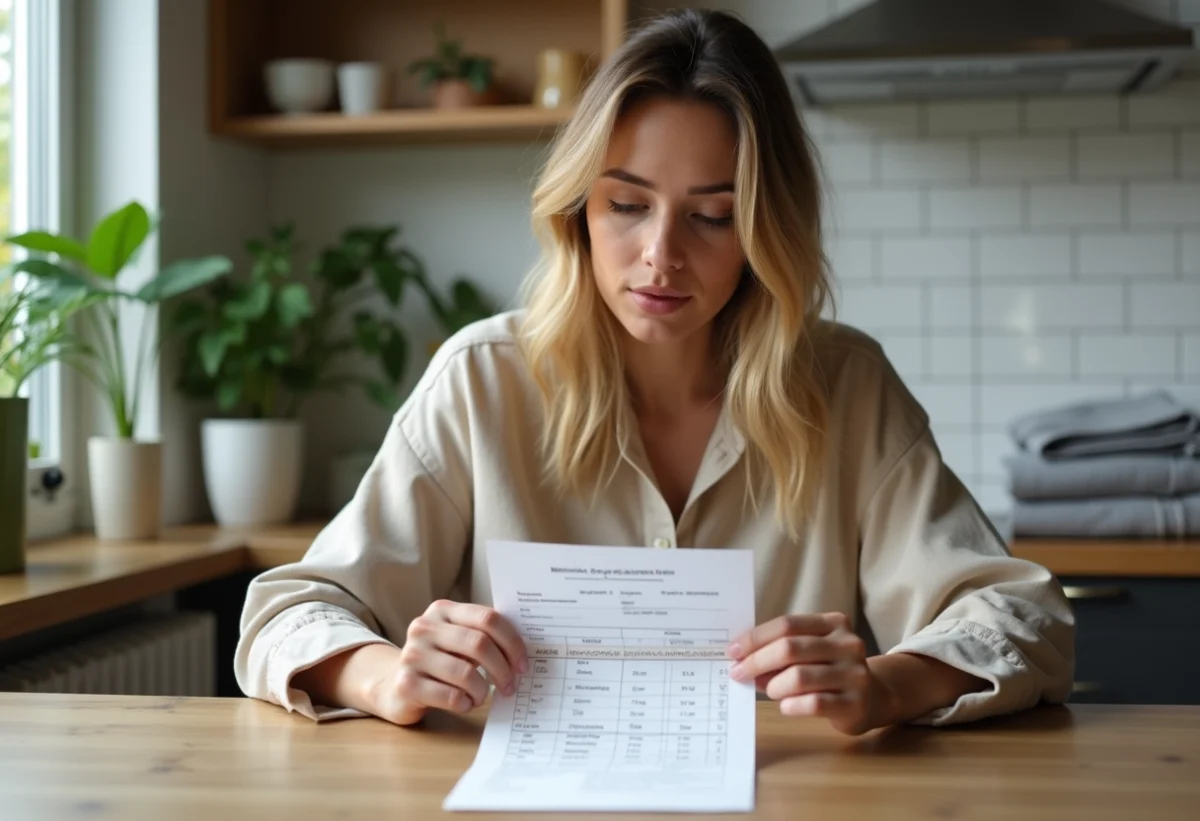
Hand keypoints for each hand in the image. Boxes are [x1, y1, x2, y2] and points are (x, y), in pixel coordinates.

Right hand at [369, 600, 527, 725]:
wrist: (393, 685)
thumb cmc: (439, 661)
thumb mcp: (457, 640)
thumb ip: (483, 635)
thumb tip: (524, 650)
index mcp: (443, 610)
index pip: (488, 618)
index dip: (512, 642)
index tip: (522, 664)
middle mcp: (424, 627)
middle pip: (479, 644)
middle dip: (502, 668)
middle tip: (510, 685)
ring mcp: (412, 655)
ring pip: (466, 674)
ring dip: (483, 690)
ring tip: (482, 696)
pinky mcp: (406, 684)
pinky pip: (451, 697)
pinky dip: (466, 703)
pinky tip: (465, 703)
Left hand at [726, 612, 889, 735]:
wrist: (874, 697)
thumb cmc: (830, 670)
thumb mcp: (811, 652)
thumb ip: (781, 651)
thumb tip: (741, 660)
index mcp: (834, 623)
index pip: (786, 625)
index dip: (755, 638)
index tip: (732, 650)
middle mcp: (847, 644)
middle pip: (790, 648)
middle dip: (756, 661)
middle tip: (738, 673)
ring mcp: (854, 674)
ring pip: (798, 677)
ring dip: (773, 686)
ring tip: (769, 691)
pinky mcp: (855, 703)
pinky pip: (813, 703)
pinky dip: (791, 705)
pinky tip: (785, 706)